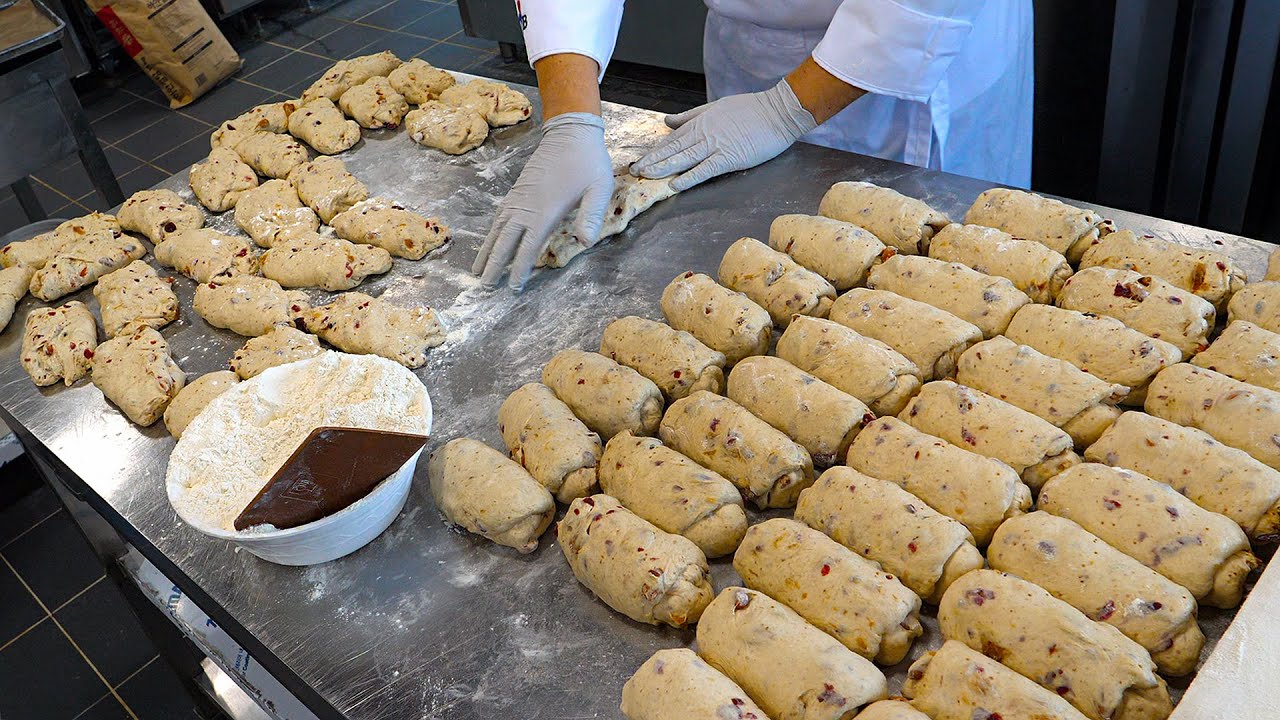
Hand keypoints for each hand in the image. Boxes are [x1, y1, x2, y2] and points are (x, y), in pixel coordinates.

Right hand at [473, 112, 612, 289]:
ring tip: (476, 269)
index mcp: (545, 211)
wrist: (571, 131)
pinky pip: (499, 216)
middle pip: (504, 242)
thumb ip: (591, 216)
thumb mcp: (599, 189)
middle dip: (494, 265)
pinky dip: (491, 232)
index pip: (528, 247)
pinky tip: (489, 240)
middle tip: (484, 287)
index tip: (512, 288)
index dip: (519, 269)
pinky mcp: (517, 190)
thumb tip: (586, 243)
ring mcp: (519, 197)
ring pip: (497, 229)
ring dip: (486, 250)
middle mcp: (526, 207)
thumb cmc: (589, 162)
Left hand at [631, 79, 816, 191]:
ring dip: (663, 168)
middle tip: (633, 171)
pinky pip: (705, 169)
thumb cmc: (752, 109)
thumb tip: (668, 121)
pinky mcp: (730, 157)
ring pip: (684, 158)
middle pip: (673, 149)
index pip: (671, 139)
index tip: (639, 160)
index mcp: (700, 122)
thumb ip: (690, 116)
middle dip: (652, 160)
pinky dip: (689, 177)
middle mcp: (704, 133)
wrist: (779, 111)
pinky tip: (675, 184)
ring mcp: (716, 145)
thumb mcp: (716, 107)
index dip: (654, 151)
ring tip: (646, 176)